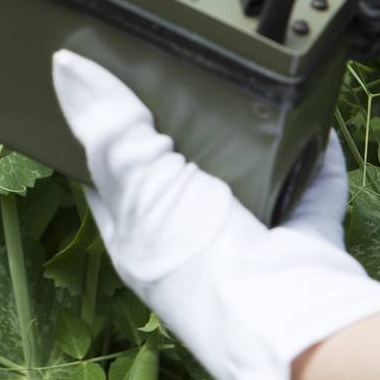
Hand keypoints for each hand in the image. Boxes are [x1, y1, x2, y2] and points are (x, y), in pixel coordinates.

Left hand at [52, 50, 379, 379]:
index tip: (103, 83)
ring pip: (249, 177)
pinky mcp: (305, 235)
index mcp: (139, 235)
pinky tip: (310, 118)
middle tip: (178, 66)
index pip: (109, 177)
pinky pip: (312, 185)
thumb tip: (64, 64)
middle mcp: (191, 239)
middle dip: (182, 127)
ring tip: (239, 82)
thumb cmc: (195, 256)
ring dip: (250, 138)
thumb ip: (106, 125)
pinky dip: (316, 156)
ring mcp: (251, 240)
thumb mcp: (137, 181)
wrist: (287, 315)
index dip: (103, 133)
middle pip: (181, 171)